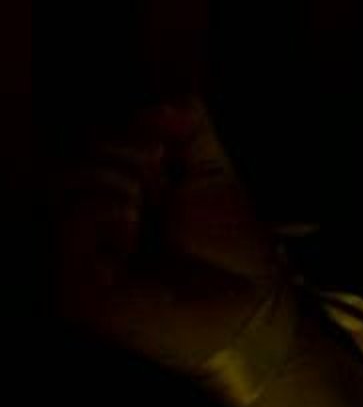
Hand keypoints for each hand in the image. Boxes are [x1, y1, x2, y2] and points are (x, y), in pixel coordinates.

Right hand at [53, 99, 293, 374]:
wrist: (253, 309)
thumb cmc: (233, 251)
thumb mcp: (213, 176)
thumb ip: (191, 132)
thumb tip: (171, 97)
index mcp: (113, 199)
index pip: (92, 141)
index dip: (130, 126)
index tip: (170, 133)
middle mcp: (86, 227)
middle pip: (71, 153)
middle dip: (125, 149)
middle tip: (163, 179)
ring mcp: (76, 257)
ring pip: (64, 178)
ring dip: (119, 177)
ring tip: (151, 207)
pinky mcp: (75, 287)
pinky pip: (71, 221)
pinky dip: (106, 209)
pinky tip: (134, 224)